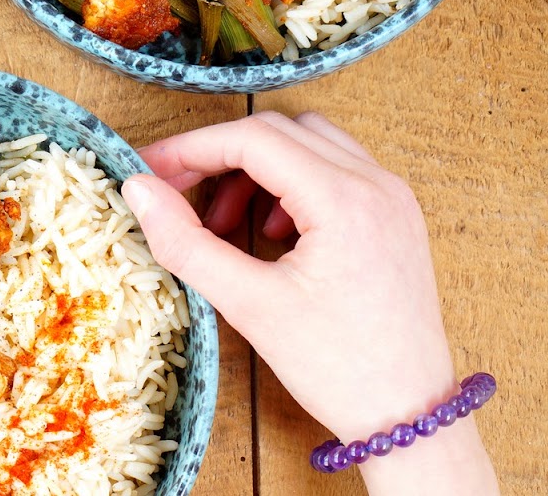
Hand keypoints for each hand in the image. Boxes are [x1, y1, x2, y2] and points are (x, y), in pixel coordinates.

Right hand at [121, 111, 496, 494]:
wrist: (408, 416)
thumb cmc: (337, 367)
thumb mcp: (249, 305)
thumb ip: (186, 242)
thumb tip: (139, 192)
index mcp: (344, 200)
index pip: (252, 139)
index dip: (190, 148)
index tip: (149, 171)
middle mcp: (376, 184)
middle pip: (279, 131)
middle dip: (219, 156)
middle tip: (177, 194)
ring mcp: (392, 197)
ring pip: (308, 143)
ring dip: (257, 169)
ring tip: (226, 223)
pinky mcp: (395, 216)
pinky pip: (335, 170)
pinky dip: (291, 184)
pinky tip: (271, 233)